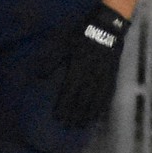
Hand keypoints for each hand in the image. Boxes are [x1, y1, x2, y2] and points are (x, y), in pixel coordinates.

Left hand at [51, 3, 130, 127]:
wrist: (107, 26)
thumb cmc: (82, 33)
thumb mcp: (64, 43)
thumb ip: (51, 60)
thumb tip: (38, 76)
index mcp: (77, 67)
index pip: (68, 92)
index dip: (63, 106)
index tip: (58, 118)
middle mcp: (90, 75)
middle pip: (82, 99)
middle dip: (75, 114)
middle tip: (69, 126)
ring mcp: (103, 76)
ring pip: (95, 100)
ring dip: (88, 114)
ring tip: (82, 125)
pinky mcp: (112, 75)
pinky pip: (108, 94)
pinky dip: (102, 106)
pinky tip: (98, 114)